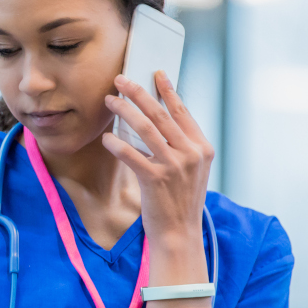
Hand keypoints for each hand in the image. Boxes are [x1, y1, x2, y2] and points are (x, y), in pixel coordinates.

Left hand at [102, 71, 213, 260]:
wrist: (179, 233)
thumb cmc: (180, 200)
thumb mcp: (191, 170)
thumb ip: (181, 147)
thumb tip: (159, 121)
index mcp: (202, 148)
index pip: (182, 112)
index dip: (167, 91)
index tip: (156, 74)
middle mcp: (191, 154)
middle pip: (160, 114)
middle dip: (139, 93)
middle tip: (121, 80)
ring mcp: (174, 166)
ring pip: (145, 128)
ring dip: (124, 111)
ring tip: (109, 101)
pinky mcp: (155, 178)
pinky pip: (130, 154)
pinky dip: (116, 144)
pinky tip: (106, 139)